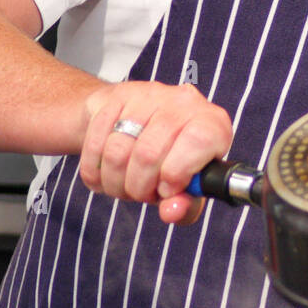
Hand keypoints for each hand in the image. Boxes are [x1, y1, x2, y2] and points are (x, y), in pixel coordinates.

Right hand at [79, 80, 233, 223]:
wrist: (139, 123)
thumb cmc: (172, 159)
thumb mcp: (188, 186)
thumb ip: (185, 205)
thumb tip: (171, 212)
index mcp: (212, 123)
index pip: (198, 141)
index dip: (177, 173)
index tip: (166, 190)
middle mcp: (183, 102)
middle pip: (149, 154)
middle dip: (139, 187)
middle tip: (141, 193)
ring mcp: (148, 95)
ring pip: (117, 152)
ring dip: (115, 183)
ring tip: (125, 185)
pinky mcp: (116, 96)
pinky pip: (95, 144)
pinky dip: (95, 172)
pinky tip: (106, 175)